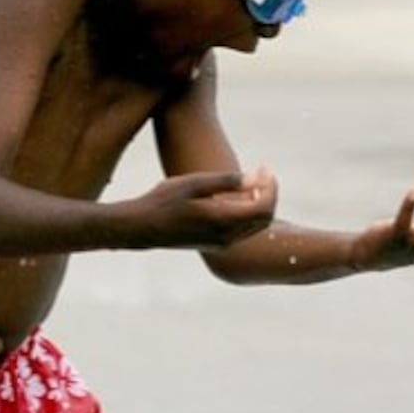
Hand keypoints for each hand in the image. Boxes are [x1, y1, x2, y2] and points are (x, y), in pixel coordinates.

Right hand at [128, 166, 277, 250]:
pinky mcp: (215, 245)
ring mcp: (222, 244)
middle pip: (265, 219)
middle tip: (262, 172)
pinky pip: (244, 230)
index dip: (270, 186)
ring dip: (261, 204)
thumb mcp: (194, 183)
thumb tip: (254, 178)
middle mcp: (227, 237)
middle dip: (269, 194)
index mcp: (223, 221)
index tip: (264, 168)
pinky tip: (238, 196)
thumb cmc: (164, 201)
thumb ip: (225, 181)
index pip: (264, 207)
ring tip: (252, 180)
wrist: (142, 228)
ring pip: (256, 227)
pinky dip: (249, 213)